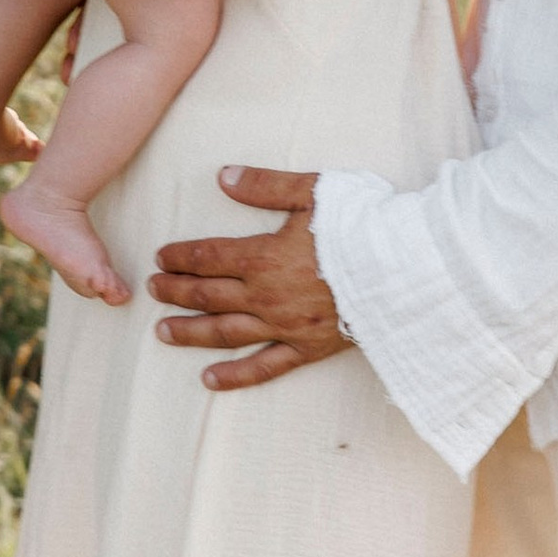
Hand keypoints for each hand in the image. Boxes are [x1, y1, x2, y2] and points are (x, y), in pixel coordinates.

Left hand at [151, 168, 342, 386]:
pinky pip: (264, 367)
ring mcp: (284, 325)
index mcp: (263, 256)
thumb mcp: (313, 191)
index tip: (160, 257)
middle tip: (152, 289)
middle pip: (208, 295)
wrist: (405, 269)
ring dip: (190, 332)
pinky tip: (208, 379)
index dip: (181, 257)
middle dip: (175, 292)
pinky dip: (234, 375)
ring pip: (225, 332)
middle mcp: (266, 295)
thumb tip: (223, 177)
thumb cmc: (362, 225)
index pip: (209, 257)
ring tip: (162, 332)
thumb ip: (265, 186)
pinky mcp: (306, 347)